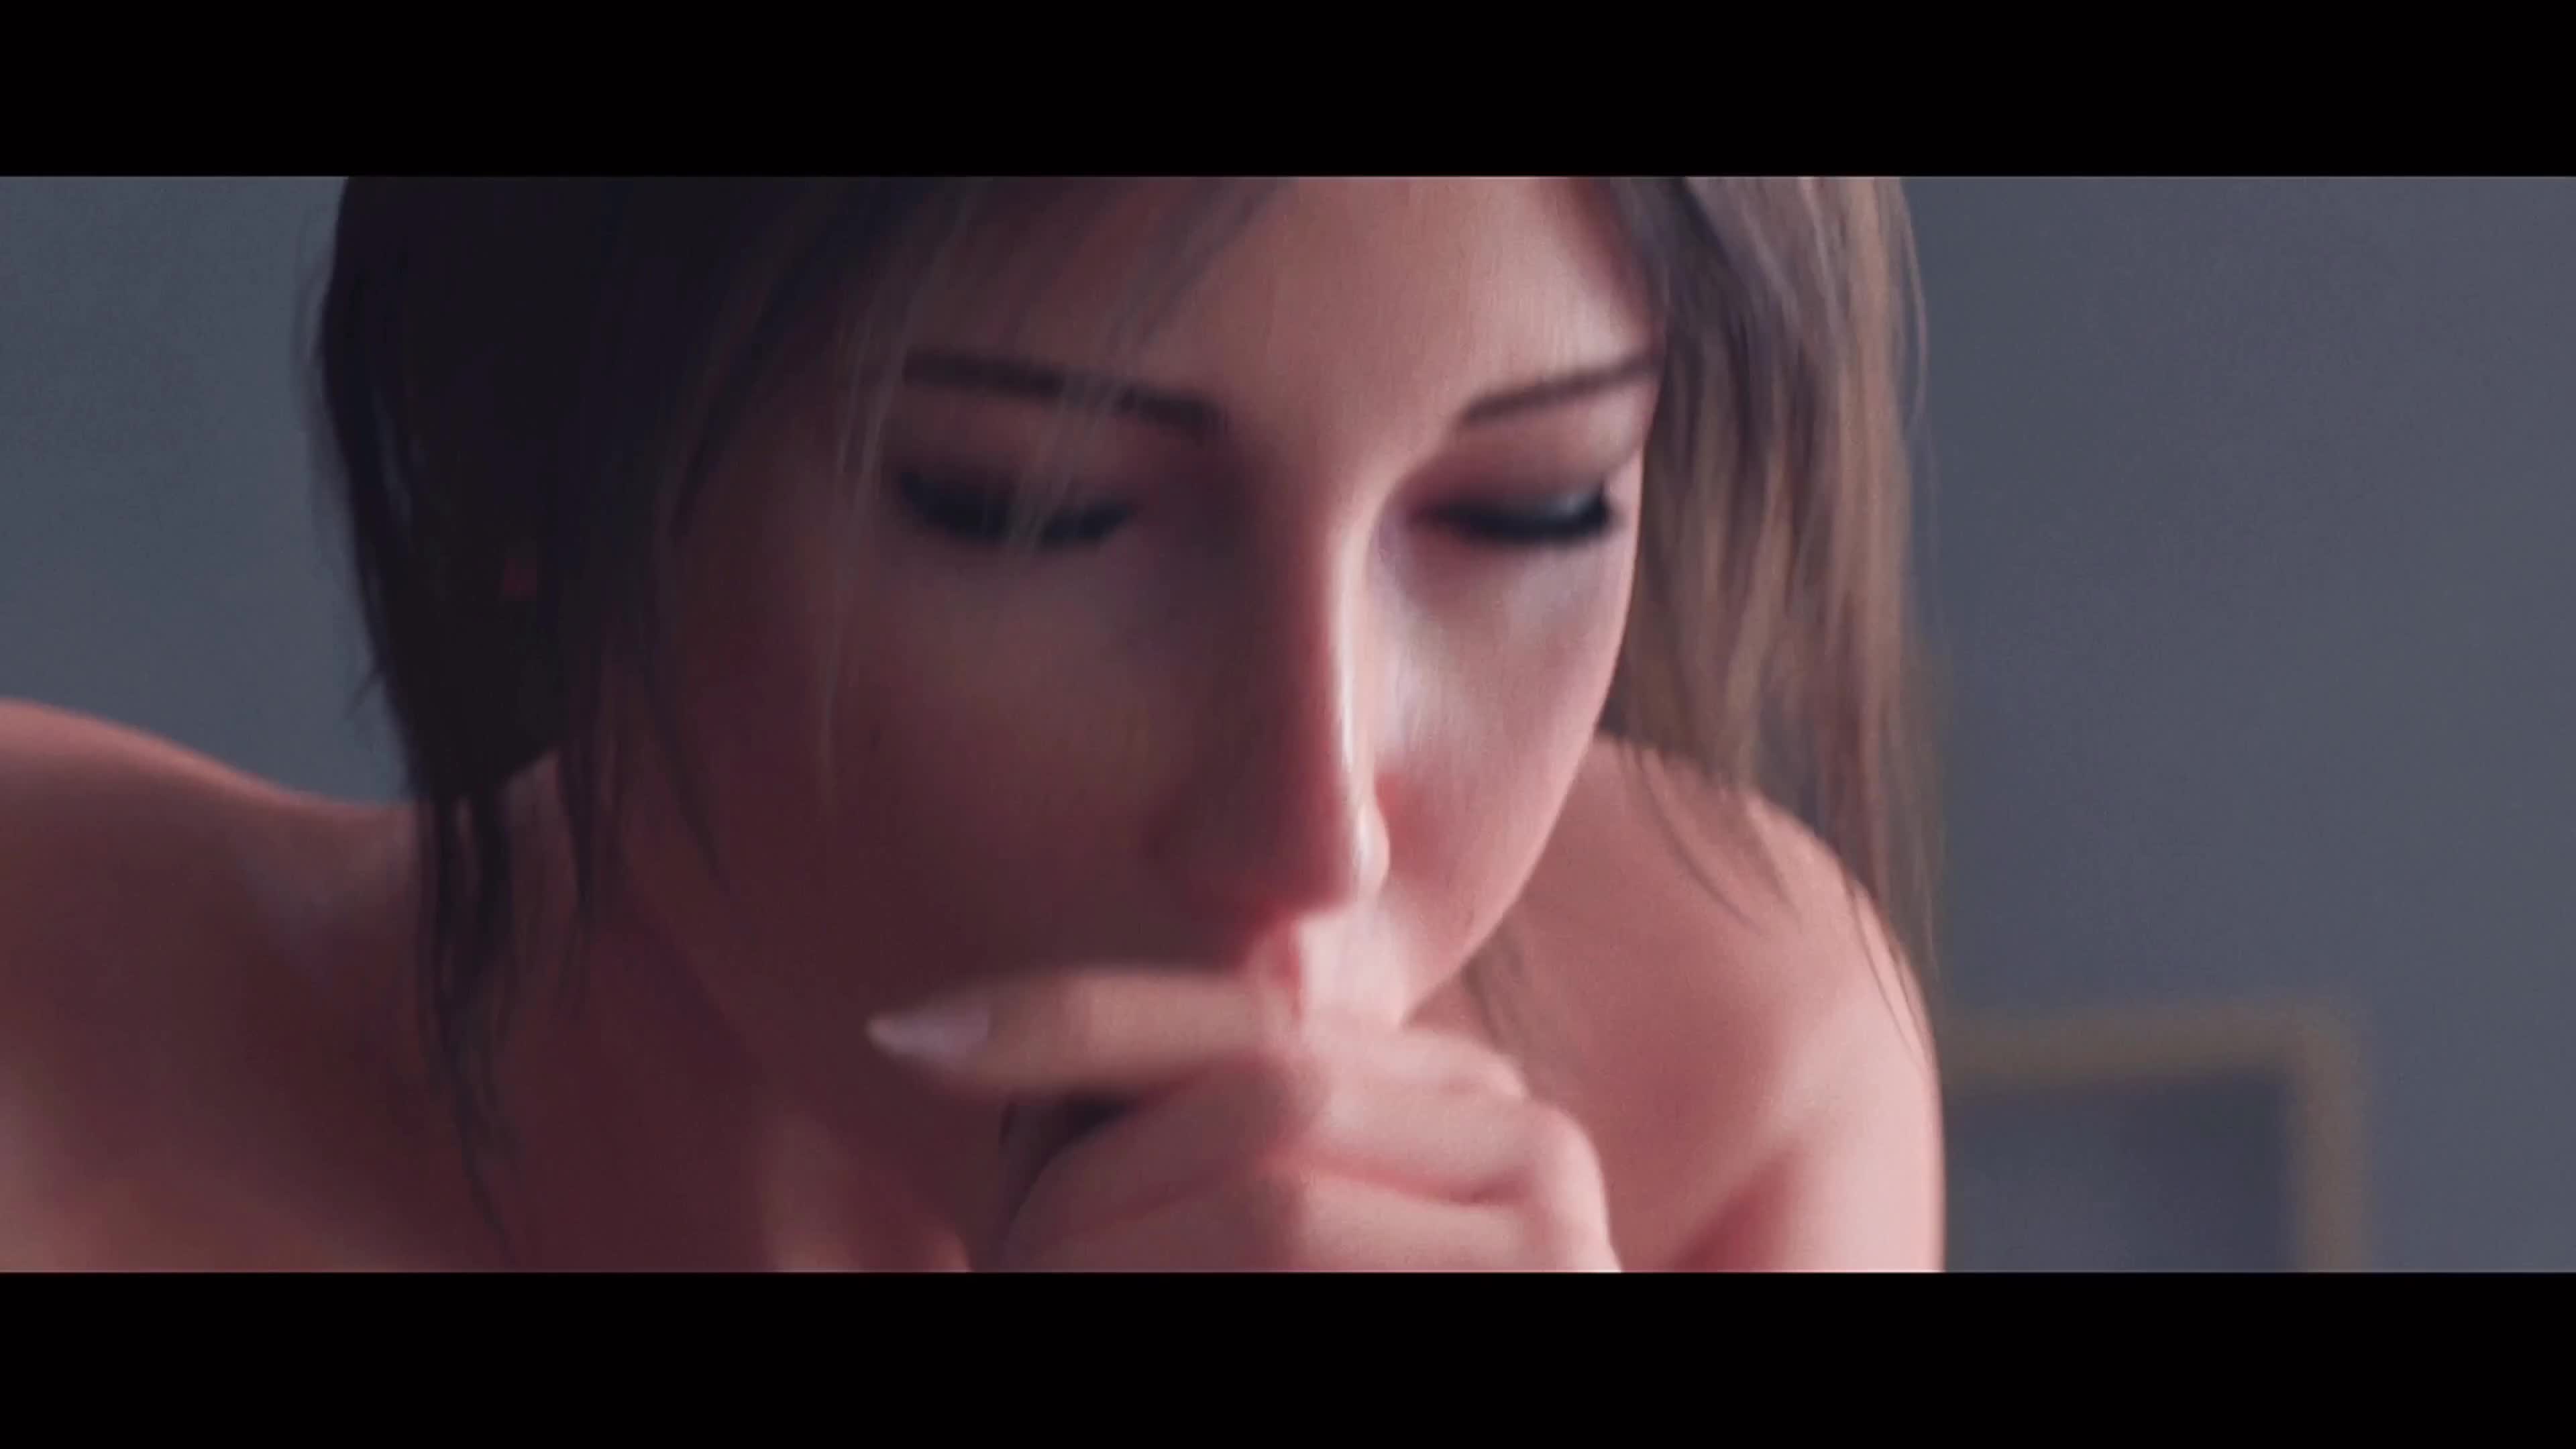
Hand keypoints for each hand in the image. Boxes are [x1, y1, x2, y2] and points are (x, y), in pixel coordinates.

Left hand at [868, 967, 1619, 1270]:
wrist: (1497, 1415)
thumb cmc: (1329, 1321)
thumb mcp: (1269, 1227)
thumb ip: (1190, 1143)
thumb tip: (954, 1041)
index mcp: (1464, 1097)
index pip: (1250, 1016)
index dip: (1077, 1013)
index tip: (908, 1035)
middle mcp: (1534, 1150)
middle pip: (1260, 1103)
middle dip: (1092, 1186)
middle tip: (1006, 1265)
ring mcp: (1558, 1252)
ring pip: (1276, 1211)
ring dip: (1118, 1264)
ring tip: (1039, 1293)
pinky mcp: (1548, 1328)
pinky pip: (1299, 1283)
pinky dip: (1181, 1311)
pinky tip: (1104, 1318)